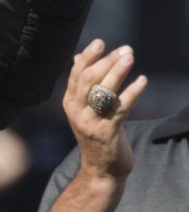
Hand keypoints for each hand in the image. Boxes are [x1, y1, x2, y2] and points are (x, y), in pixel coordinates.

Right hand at [64, 39, 147, 182]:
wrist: (101, 169)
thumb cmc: (96, 134)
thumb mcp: (84, 108)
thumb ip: (81, 84)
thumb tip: (77, 57)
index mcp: (70, 102)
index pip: (76, 73)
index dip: (88, 56)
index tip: (100, 42)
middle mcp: (77, 110)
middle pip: (89, 79)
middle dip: (107, 61)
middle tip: (124, 49)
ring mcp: (91, 122)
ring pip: (104, 90)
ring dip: (118, 71)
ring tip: (130, 57)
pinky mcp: (107, 132)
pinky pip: (121, 107)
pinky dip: (133, 91)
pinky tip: (142, 80)